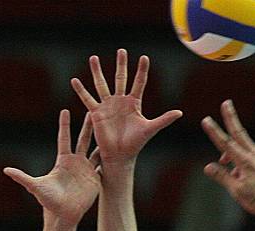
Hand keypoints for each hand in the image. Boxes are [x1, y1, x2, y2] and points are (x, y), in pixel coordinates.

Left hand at [3, 110, 100, 225]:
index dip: (64, 125)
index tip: (65, 110)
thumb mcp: (35, 187)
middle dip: (87, 126)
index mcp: (62, 161)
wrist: (63, 214)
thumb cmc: (49, 201)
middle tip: (93, 111)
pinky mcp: (94, 179)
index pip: (64, 139)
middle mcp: (75, 162)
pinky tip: (117, 149)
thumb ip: (22, 177)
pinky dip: (109, 158)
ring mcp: (86, 170)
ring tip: (108, 127)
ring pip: (95, 150)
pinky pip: (103, 165)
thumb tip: (6, 169)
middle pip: (82, 140)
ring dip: (101, 139)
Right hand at [71, 48, 181, 163]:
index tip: (144, 58)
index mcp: (134, 103)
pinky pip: (87, 99)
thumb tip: (180, 112)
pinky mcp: (96, 113)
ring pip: (101, 84)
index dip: (141, 71)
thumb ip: (164, 119)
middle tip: (121, 50)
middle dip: (121, 65)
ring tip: (93, 57)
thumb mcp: (150, 129)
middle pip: (120, 78)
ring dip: (97, 71)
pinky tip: (74, 80)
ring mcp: (107, 106)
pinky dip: (81, 90)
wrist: (120, 156)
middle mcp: (120, 101)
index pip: (139, 83)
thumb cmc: (135, 144)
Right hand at [202, 100, 254, 218]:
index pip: (226, 143)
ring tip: (227, 167)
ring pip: (243, 148)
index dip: (214, 131)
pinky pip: (250, 158)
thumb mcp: (236, 191)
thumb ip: (222, 177)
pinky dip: (240, 162)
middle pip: (239, 133)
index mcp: (245, 162)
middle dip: (231, 118)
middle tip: (226, 102)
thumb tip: (207, 167)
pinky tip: (239, 176)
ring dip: (231, 152)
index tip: (206, 120)